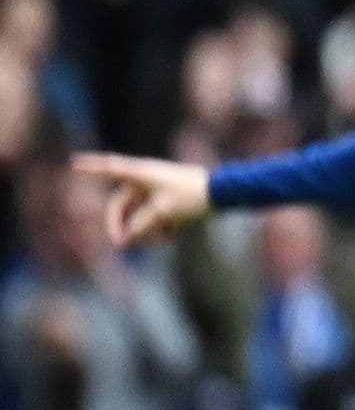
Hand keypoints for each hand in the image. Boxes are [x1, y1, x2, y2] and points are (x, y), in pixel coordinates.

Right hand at [73, 152, 210, 245]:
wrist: (225, 192)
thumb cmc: (191, 197)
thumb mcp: (162, 214)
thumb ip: (140, 226)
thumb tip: (126, 238)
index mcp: (140, 174)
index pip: (109, 169)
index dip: (91, 167)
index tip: (74, 163)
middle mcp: (146, 179)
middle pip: (122, 204)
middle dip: (123, 225)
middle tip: (121, 246)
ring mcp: (159, 189)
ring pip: (141, 214)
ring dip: (147, 229)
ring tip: (163, 239)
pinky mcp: (171, 199)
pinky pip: (156, 216)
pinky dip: (160, 226)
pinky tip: (172, 236)